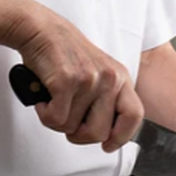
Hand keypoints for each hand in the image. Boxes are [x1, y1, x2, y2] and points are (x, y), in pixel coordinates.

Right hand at [13, 0, 142, 151]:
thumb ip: (106, 98)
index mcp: (120, 77)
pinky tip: (45, 99)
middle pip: (99, 133)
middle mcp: (109, 78)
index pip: (134, 115)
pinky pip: (55, 119)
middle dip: (79, 134)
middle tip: (68, 119)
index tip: (107, 145)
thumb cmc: (65, 53)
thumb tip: (105, 133)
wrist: (41, 30)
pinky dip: (45, 115)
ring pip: (72, 128)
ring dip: (58, 121)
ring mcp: (89, 79)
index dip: (121, 137)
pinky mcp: (67, 81)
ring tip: (55, 101)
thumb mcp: (97, 72)